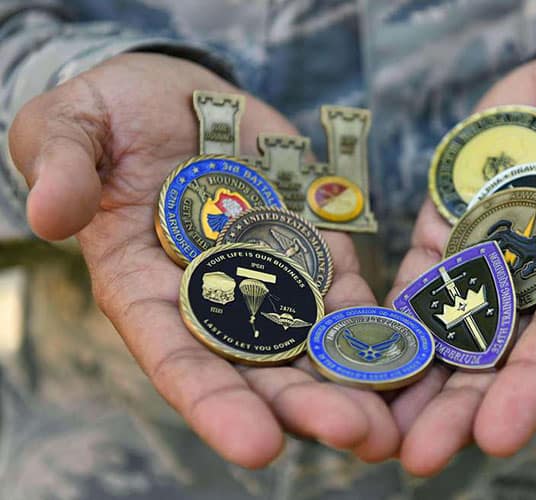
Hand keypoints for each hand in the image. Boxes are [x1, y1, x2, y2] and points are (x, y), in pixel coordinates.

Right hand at [9, 53, 398, 466]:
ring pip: (312, 342)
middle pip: (262, 368)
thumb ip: (63, 167)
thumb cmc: (110, 114)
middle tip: (361, 437)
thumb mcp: (72, 127)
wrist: (175, 95)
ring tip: (398, 417)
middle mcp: (212, 300)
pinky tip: (414, 349)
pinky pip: (347, 291)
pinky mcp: (311, 248)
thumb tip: (49, 215)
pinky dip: (376, 322)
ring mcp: (268, 277)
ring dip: (355, 379)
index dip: (216, 405)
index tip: (259, 446)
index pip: (179, 360)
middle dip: (308, 406)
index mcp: (145, 289)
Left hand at [387, 26, 535, 474]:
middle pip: (505, 350)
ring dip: (415, 376)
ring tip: (371, 426)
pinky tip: (354, 346)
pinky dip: (392, 311)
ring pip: (453, 326)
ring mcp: (497, 253)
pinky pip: (420, 276)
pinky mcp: (454, 227)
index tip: (497, 435)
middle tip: (414, 457)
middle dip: (461, 406)